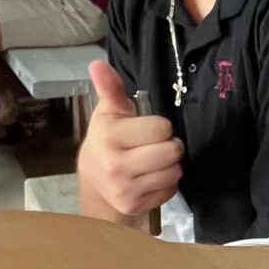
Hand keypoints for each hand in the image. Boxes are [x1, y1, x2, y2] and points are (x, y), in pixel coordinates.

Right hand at [78, 60, 183, 218]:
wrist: (94, 181)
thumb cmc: (108, 138)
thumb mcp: (109, 111)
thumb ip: (110, 87)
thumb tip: (97, 63)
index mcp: (109, 136)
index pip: (161, 128)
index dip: (160, 126)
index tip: (148, 128)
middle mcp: (115, 165)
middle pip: (171, 151)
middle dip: (169, 145)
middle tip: (155, 145)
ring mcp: (124, 189)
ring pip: (174, 172)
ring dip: (170, 165)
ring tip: (154, 160)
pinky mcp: (134, 205)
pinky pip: (170, 189)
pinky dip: (166, 183)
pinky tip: (151, 177)